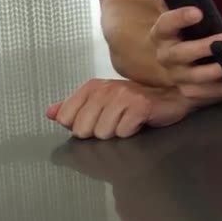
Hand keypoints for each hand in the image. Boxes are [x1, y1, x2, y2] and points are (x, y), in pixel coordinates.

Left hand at [48, 78, 191, 139]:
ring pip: (103, 133)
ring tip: (127, 122)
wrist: (171, 97)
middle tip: (115, 122)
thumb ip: (72, 108)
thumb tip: (50, 113)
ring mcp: (123, 96)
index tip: (98, 119)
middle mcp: (105, 89)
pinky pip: (123, 132)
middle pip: (83, 129)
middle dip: (98, 132)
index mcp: (91, 87)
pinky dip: (131, 133)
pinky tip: (138, 123)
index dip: (80, 126)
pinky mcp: (140, 106)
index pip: (65, 118)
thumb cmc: (135, 102)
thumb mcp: (100, 103)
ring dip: (116, 133)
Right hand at [147, 7, 221, 102]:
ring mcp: (174, 76)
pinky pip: (200, 94)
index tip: (198, 11)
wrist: (163, 55)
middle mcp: (164, 56)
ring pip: (191, 77)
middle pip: (180, 54)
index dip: (180, 17)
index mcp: (160, 33)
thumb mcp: (178, 13)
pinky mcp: (185, 90)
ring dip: (213, 72)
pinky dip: (217, 91)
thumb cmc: (181, 28)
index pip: (165, 23)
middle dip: (204, 47)